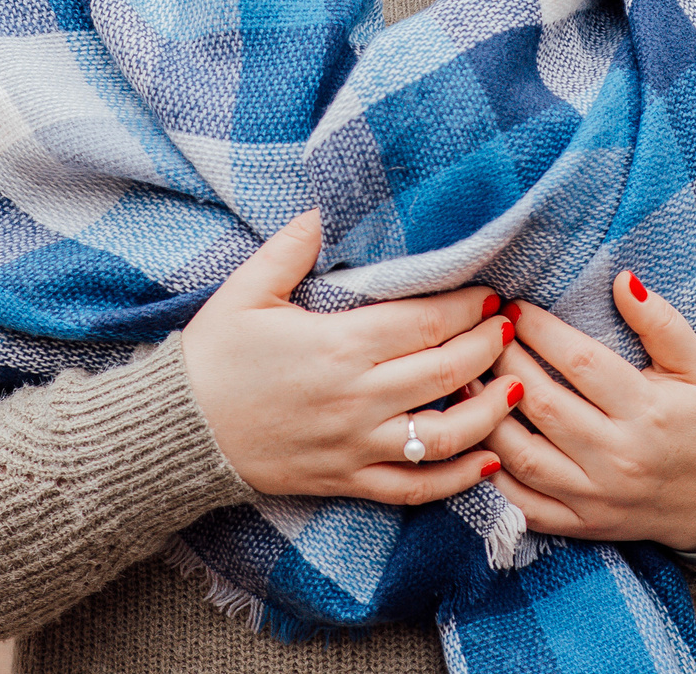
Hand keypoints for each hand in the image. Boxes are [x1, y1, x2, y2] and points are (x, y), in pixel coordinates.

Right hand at [180, 211, 521, 503]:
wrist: (180, 431)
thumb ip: (291, 248)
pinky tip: (488, 462)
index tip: (489, 293)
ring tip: (515, 388)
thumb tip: (324, 209)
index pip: (424, 321)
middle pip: (447, 371)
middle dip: (488, 346)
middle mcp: (358, 398)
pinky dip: (458, 479)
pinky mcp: (349, 479)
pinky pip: (415, 486)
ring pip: (445, 434)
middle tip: (509, 327)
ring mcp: (357, 444)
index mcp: (339, 345)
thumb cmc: (213, 356)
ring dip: (490, 411)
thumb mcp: (245, 291)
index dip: (466, 306)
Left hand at [483, 274, 695, 549]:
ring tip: (466, 378)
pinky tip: (474, 440)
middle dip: (504, 363)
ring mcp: (596, 495)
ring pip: (523, 455)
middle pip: (544, 405)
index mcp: (648, 412)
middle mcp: (618, 456)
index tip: (514, 307)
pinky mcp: (581, 523)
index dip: (540, 330)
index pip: (580, 363)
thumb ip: (661, 322)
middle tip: (483, 334)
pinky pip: (523, 504)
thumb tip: (623, 279)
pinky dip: (491, 476)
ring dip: (486, 415)